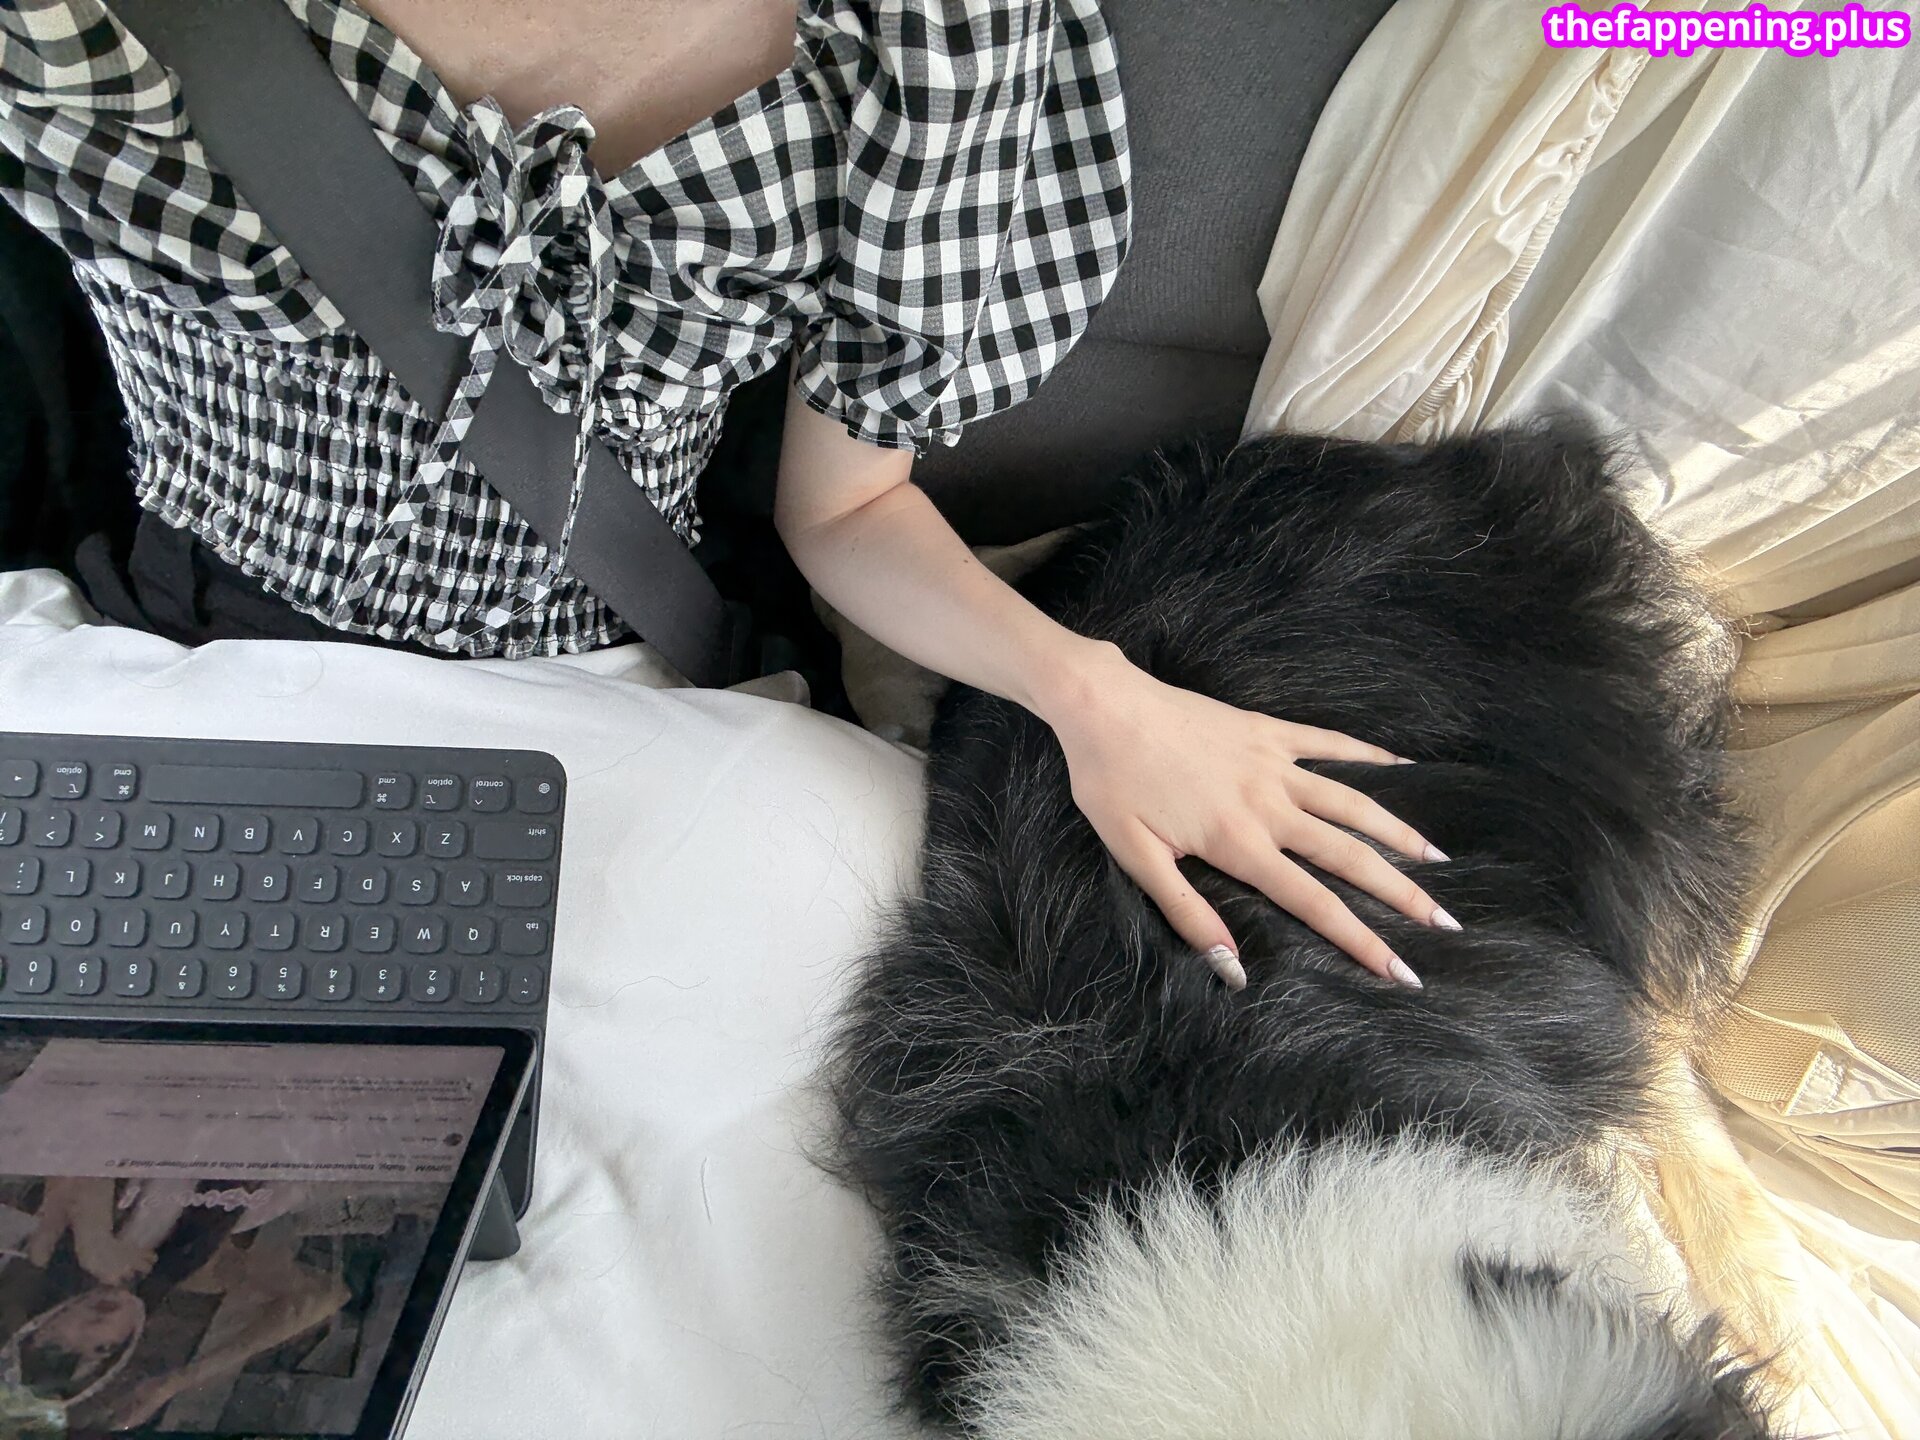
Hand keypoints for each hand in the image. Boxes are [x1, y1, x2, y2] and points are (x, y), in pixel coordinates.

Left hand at [1037, 640, 1455, 990]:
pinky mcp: (1265, 731)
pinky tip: (1401, 765)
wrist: (1101, 705)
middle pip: (1350, 856)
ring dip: (1399, 831)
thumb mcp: (1136, 858)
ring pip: (1352, 802)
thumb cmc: (1109, 784)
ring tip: (1439, 858)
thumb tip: (1233, 968)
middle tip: (1447, 922)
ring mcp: (1272, 764)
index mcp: (1238, 844)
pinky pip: (1329, 743)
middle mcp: (1269, 805)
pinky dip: (1369, 755)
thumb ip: (1188, 913)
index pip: (1314, 904)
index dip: (1361, 941)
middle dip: (1402, 894)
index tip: (1402, 971)